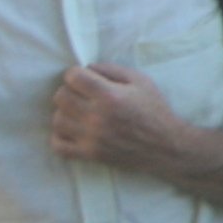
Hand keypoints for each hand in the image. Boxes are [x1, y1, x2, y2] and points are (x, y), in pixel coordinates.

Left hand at [48, 61, 194, 174]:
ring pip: (57, 120)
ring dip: (64, 113)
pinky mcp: (88, 154)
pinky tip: (72, 130)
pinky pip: (57, 145)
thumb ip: (112, 69)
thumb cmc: (154, 110)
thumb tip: (87, 68)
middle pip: (60, 97)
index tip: (83, 77)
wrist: (165, 145)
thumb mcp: (141, 81)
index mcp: (110, 95)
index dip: (76, 74)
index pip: (73, 78)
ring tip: (77, 112)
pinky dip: (60, 136)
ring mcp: (90, 137)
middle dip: (68, 91)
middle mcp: (96, 116)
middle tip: (80, 94)